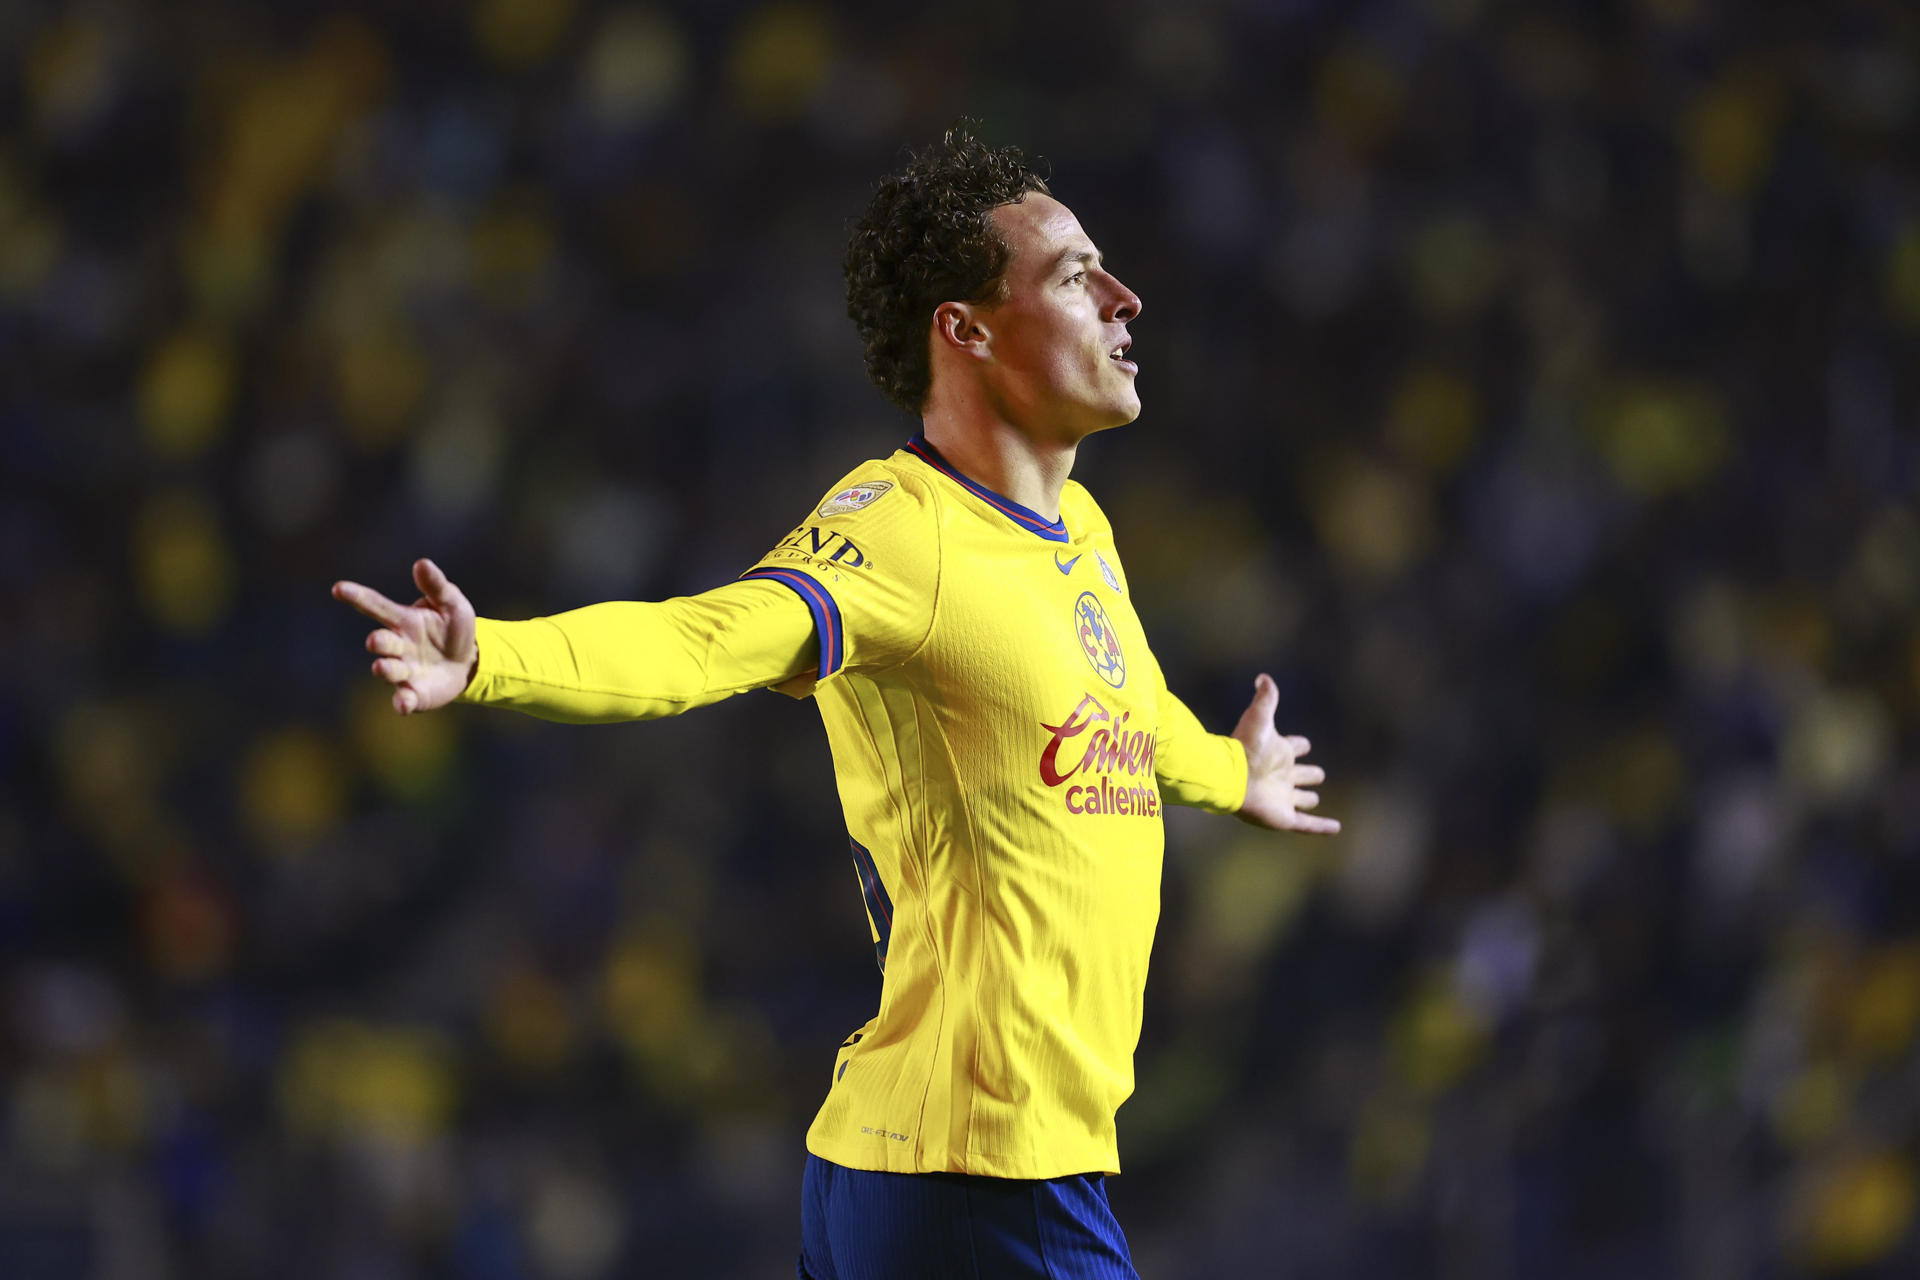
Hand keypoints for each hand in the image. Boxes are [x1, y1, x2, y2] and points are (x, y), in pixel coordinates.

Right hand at [331, 559, 477, 714]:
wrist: (469, 662)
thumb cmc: (454, 629)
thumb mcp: (452, 604)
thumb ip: (436, 586)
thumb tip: (422, 563)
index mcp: (403, 621)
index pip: (376, 606)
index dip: (358, 597)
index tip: (338, 588)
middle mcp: (398, 646)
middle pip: (380, 642)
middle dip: (377, 642)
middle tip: (375, 641)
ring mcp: (404, 671)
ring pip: (387, 670)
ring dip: (384, 669)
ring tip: (382, 667)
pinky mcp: (414, 693)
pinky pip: (403, 699)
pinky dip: (401, 702)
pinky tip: (403, 705)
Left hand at [1231, 673, 1338, 834]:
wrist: (1230, 777)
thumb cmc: (1245, 747)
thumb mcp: (1259, 717)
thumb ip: (1265, 697)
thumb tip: (1263, 676)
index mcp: (1278, 754)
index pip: (1294, 748)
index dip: (1300, 745)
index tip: (1304, 744)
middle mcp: (1281, 776)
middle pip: (1300, 775)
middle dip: (1308, 773)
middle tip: (1316, 773)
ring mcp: (1283, 798)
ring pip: (1301, 799)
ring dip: (1308, 799)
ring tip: (1314, 798)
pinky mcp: (1284, 818)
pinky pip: (1307, 824)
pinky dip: (1322, 827)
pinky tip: (1337, 828)